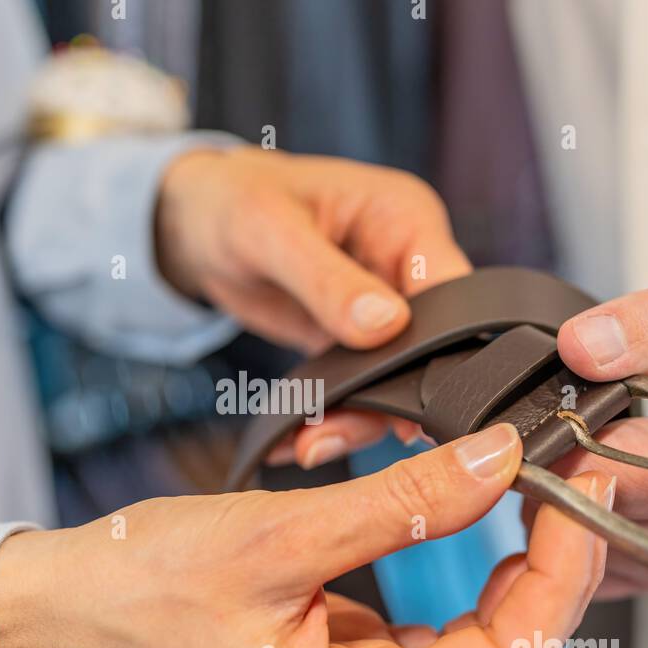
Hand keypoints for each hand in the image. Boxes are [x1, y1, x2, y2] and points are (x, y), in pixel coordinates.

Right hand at [0, 424, 611, 647]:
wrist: (66, 607)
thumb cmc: (142, 590)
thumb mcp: (280, 535)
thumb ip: (399, 503)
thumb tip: (493, 464)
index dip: (559, 575)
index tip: (580, 494)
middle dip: (548, 567)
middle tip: (567, 478)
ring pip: (477, 641)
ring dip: (512, 568)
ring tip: (530, 491)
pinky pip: (433, 627)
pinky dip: (462, 571)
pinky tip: (468, 518)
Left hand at [156, 146, 471, 465]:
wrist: (194, 222)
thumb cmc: (233, 200)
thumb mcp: (272, 231)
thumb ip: (329, 280)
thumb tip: (385, 325)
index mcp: (406, 219)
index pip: (453, 291)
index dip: (444, 347)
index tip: (416, 401)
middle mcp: (404, 265)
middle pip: (431, 346)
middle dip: (395, 397)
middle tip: (348, 434)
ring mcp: (383, 308)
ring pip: (396, 378)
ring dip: (360, 417)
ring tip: (313, 447)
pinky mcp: (353, 341)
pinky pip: (359, 386)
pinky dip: (335, 415)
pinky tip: (302, 440)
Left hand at [539, 261, 647, 596]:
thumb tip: (581, 347)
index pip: (617, 479)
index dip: (557, 450)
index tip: (524, 422)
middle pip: (599, 525)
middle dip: (546, 484)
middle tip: (519, 440)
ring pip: (594, 557)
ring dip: (553, 513)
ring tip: (541, 458)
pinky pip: (607, 569)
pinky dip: (571, 537)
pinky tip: (560, 491)